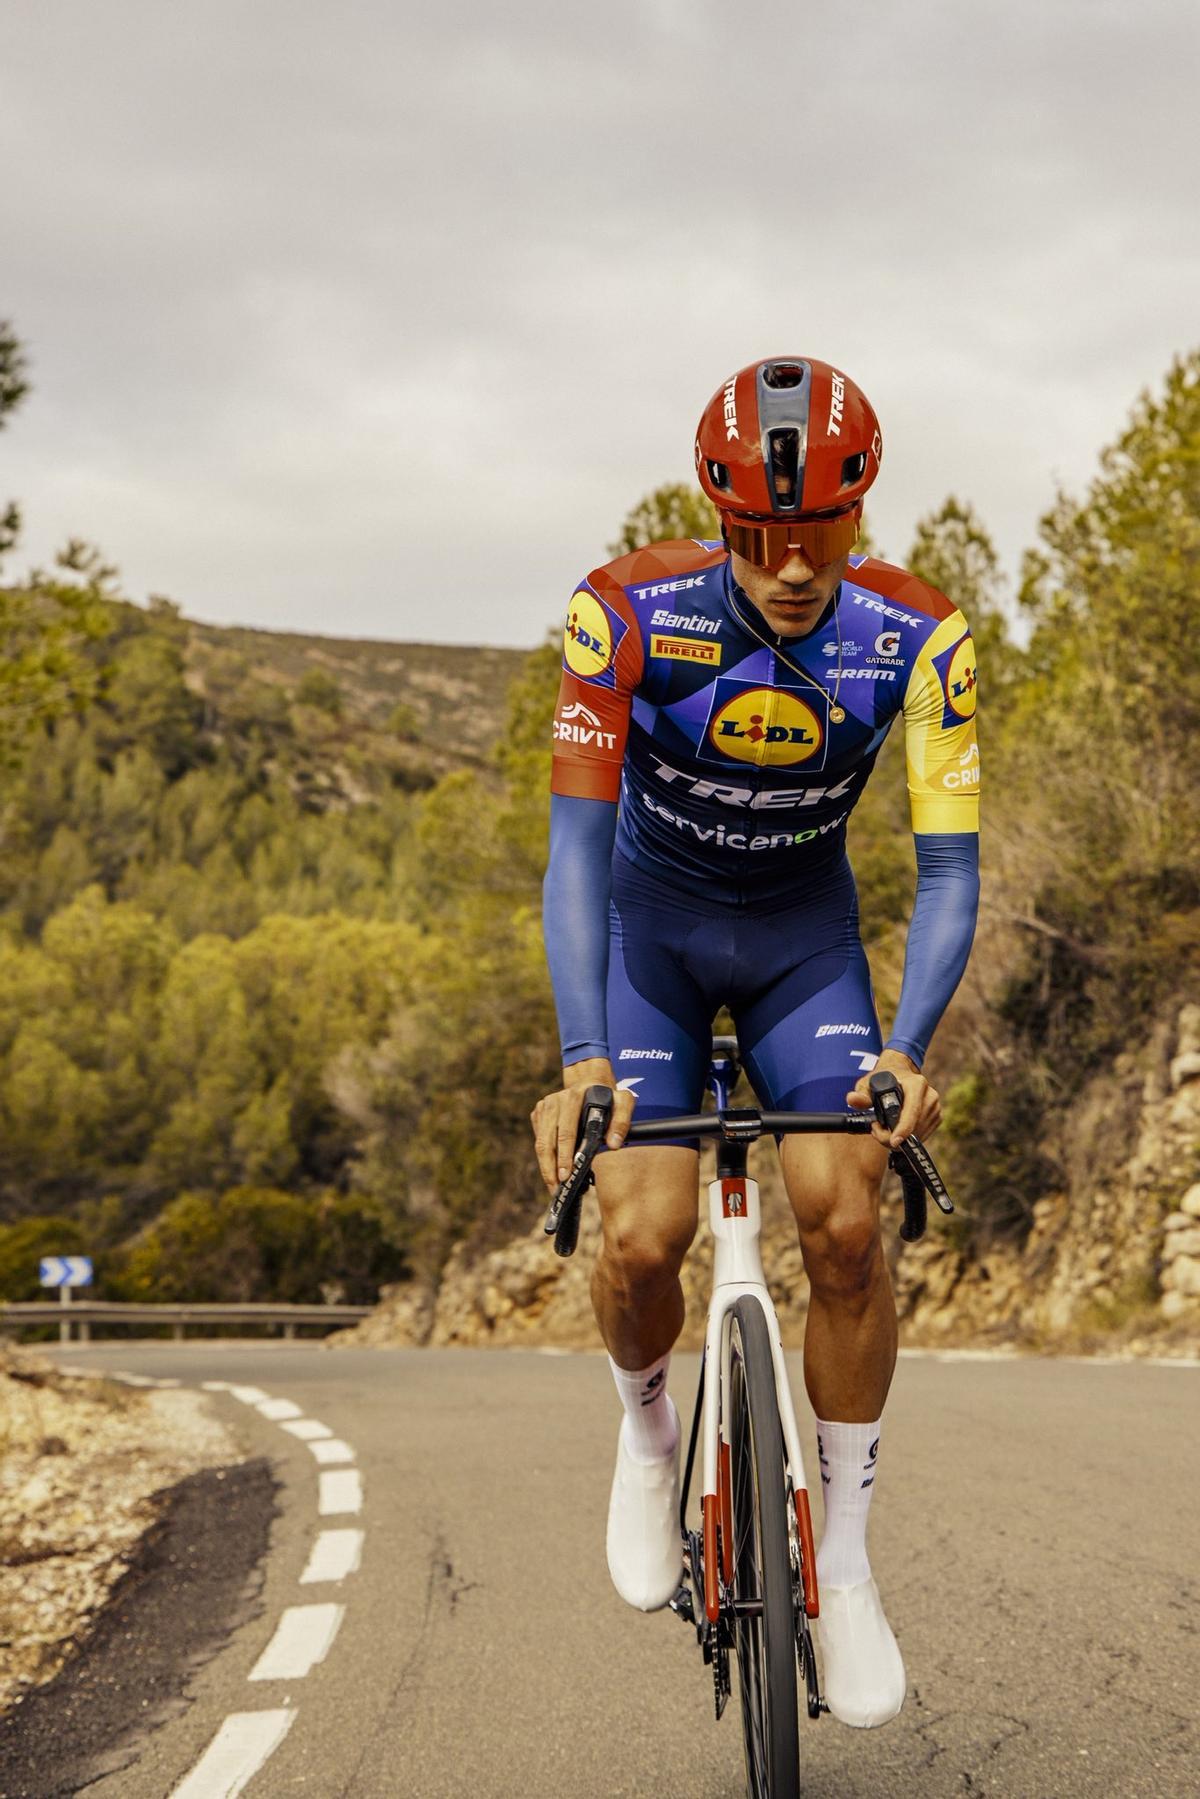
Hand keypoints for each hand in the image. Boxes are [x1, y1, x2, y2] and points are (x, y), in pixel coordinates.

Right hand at [529, 1057, 637, 1192]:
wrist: (590, 1082)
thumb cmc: (608, 1097)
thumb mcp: (622, 1102)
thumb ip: (622, 1121)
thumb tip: (613, 1144)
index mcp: (573, 1097)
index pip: (566, 1131)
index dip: (565, 1155)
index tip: (567, 1175)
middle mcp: (554, 1100)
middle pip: (547, 1140)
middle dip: (551, 1167)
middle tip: (557, 1187)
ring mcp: (544, 1106)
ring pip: (540, 1142)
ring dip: (545, 1166)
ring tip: (553, 1186)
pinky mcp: (538, 1112)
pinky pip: (538, 1139)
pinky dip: (544, 1157)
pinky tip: (552, 1172)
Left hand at [845, 1048, 940, 1147]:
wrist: (900, 1072)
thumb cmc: (883, 1078)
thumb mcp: (868, 1082)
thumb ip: (861, 1094)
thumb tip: (852, 1100)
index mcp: (917, 1084)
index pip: (912, 1112)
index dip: (902, 1129)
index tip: (893, 1142)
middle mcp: (930, 1095)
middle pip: (914, 1127)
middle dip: (893, 1135)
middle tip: (876, 1129)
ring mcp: (935, 1107)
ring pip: (919, 1134)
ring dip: (900, 1138)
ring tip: (883, 1127)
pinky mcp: (937, 1116)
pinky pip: (923, 1135)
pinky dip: (908, 1137)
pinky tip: (897, 1129)